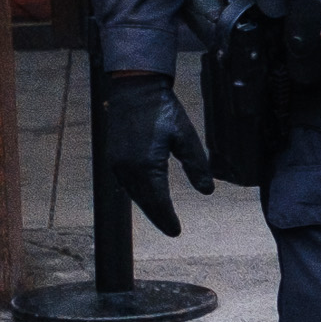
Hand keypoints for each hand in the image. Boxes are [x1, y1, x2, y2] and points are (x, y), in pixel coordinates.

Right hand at [100, 70, 216, 236]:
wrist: (135, 88)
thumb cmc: (163, 110)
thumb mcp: (186, 137)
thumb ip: (196, 165)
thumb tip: (207, 191)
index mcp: (146, 165)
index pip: (158, 201)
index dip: (167, 218)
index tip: (176, 232)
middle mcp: (128, 169)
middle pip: (145, 202)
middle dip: (158, 217)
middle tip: (171, 230)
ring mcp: (117, 163)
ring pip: (134, 194)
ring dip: (147, 206)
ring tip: (161, 217)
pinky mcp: (113, 157)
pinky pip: (126, 183)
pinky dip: (138, 193)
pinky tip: (146, 195)